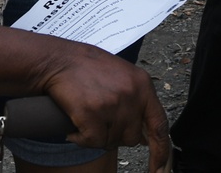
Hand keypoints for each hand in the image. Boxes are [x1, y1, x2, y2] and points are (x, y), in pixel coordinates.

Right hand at [42, 44, 168, 168]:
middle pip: (132, 137)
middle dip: (116, 134)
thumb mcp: (122, 77)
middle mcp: (132, 93)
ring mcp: (113, 103)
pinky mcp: (93, 112)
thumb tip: (145, 136)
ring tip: (87, 112)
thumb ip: (136, 101)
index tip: (159, 167)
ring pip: (111, 141)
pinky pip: (92, 142)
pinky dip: (81, 138)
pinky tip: (76, 122)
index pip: (159, 124)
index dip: (161, 150)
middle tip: (100, 116)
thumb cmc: (87, 67)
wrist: (59, 60)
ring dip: (97, 134)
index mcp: (142, 83)